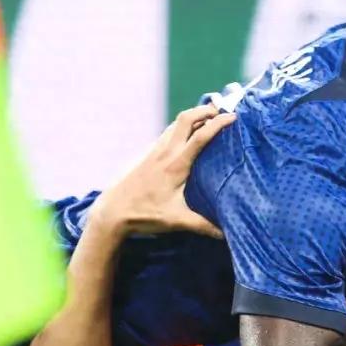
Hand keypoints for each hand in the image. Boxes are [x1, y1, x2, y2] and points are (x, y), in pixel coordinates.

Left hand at [93, 105, 235, 237]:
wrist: (111, 212)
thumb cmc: (145, 214)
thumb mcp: (177, 221)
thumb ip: (204, 226)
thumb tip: (227, 235)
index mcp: (176, 165)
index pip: (200, 136)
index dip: (218, 124)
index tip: (233, 117)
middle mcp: (165, 152)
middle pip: (186, 118)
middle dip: (205, 110)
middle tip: (222, 110)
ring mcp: (154, 151)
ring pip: (175, 123)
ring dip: (193, 116)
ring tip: (209, 117)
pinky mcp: (147, 154)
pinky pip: (168, 133)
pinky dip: (181, 127)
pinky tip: (187, 135)